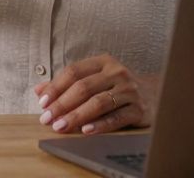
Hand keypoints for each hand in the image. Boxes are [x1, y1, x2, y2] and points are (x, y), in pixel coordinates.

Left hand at [33, 54, 161, 134]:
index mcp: (103, 62)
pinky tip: (86, 131)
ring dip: (76, 116)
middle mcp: (117, 73)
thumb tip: (39, 91)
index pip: (74, 71)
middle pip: (84, 87)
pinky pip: (116, 117)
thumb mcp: (94, 79)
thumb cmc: (117, 87)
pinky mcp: (139, 109)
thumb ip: (67, 84)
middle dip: (62, 104)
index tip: (43, 102)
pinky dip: (100, 125)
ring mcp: (129, 90)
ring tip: (60, 126)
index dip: (56, 87)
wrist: (155, 95)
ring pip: (98, 103)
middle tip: (47, 118)